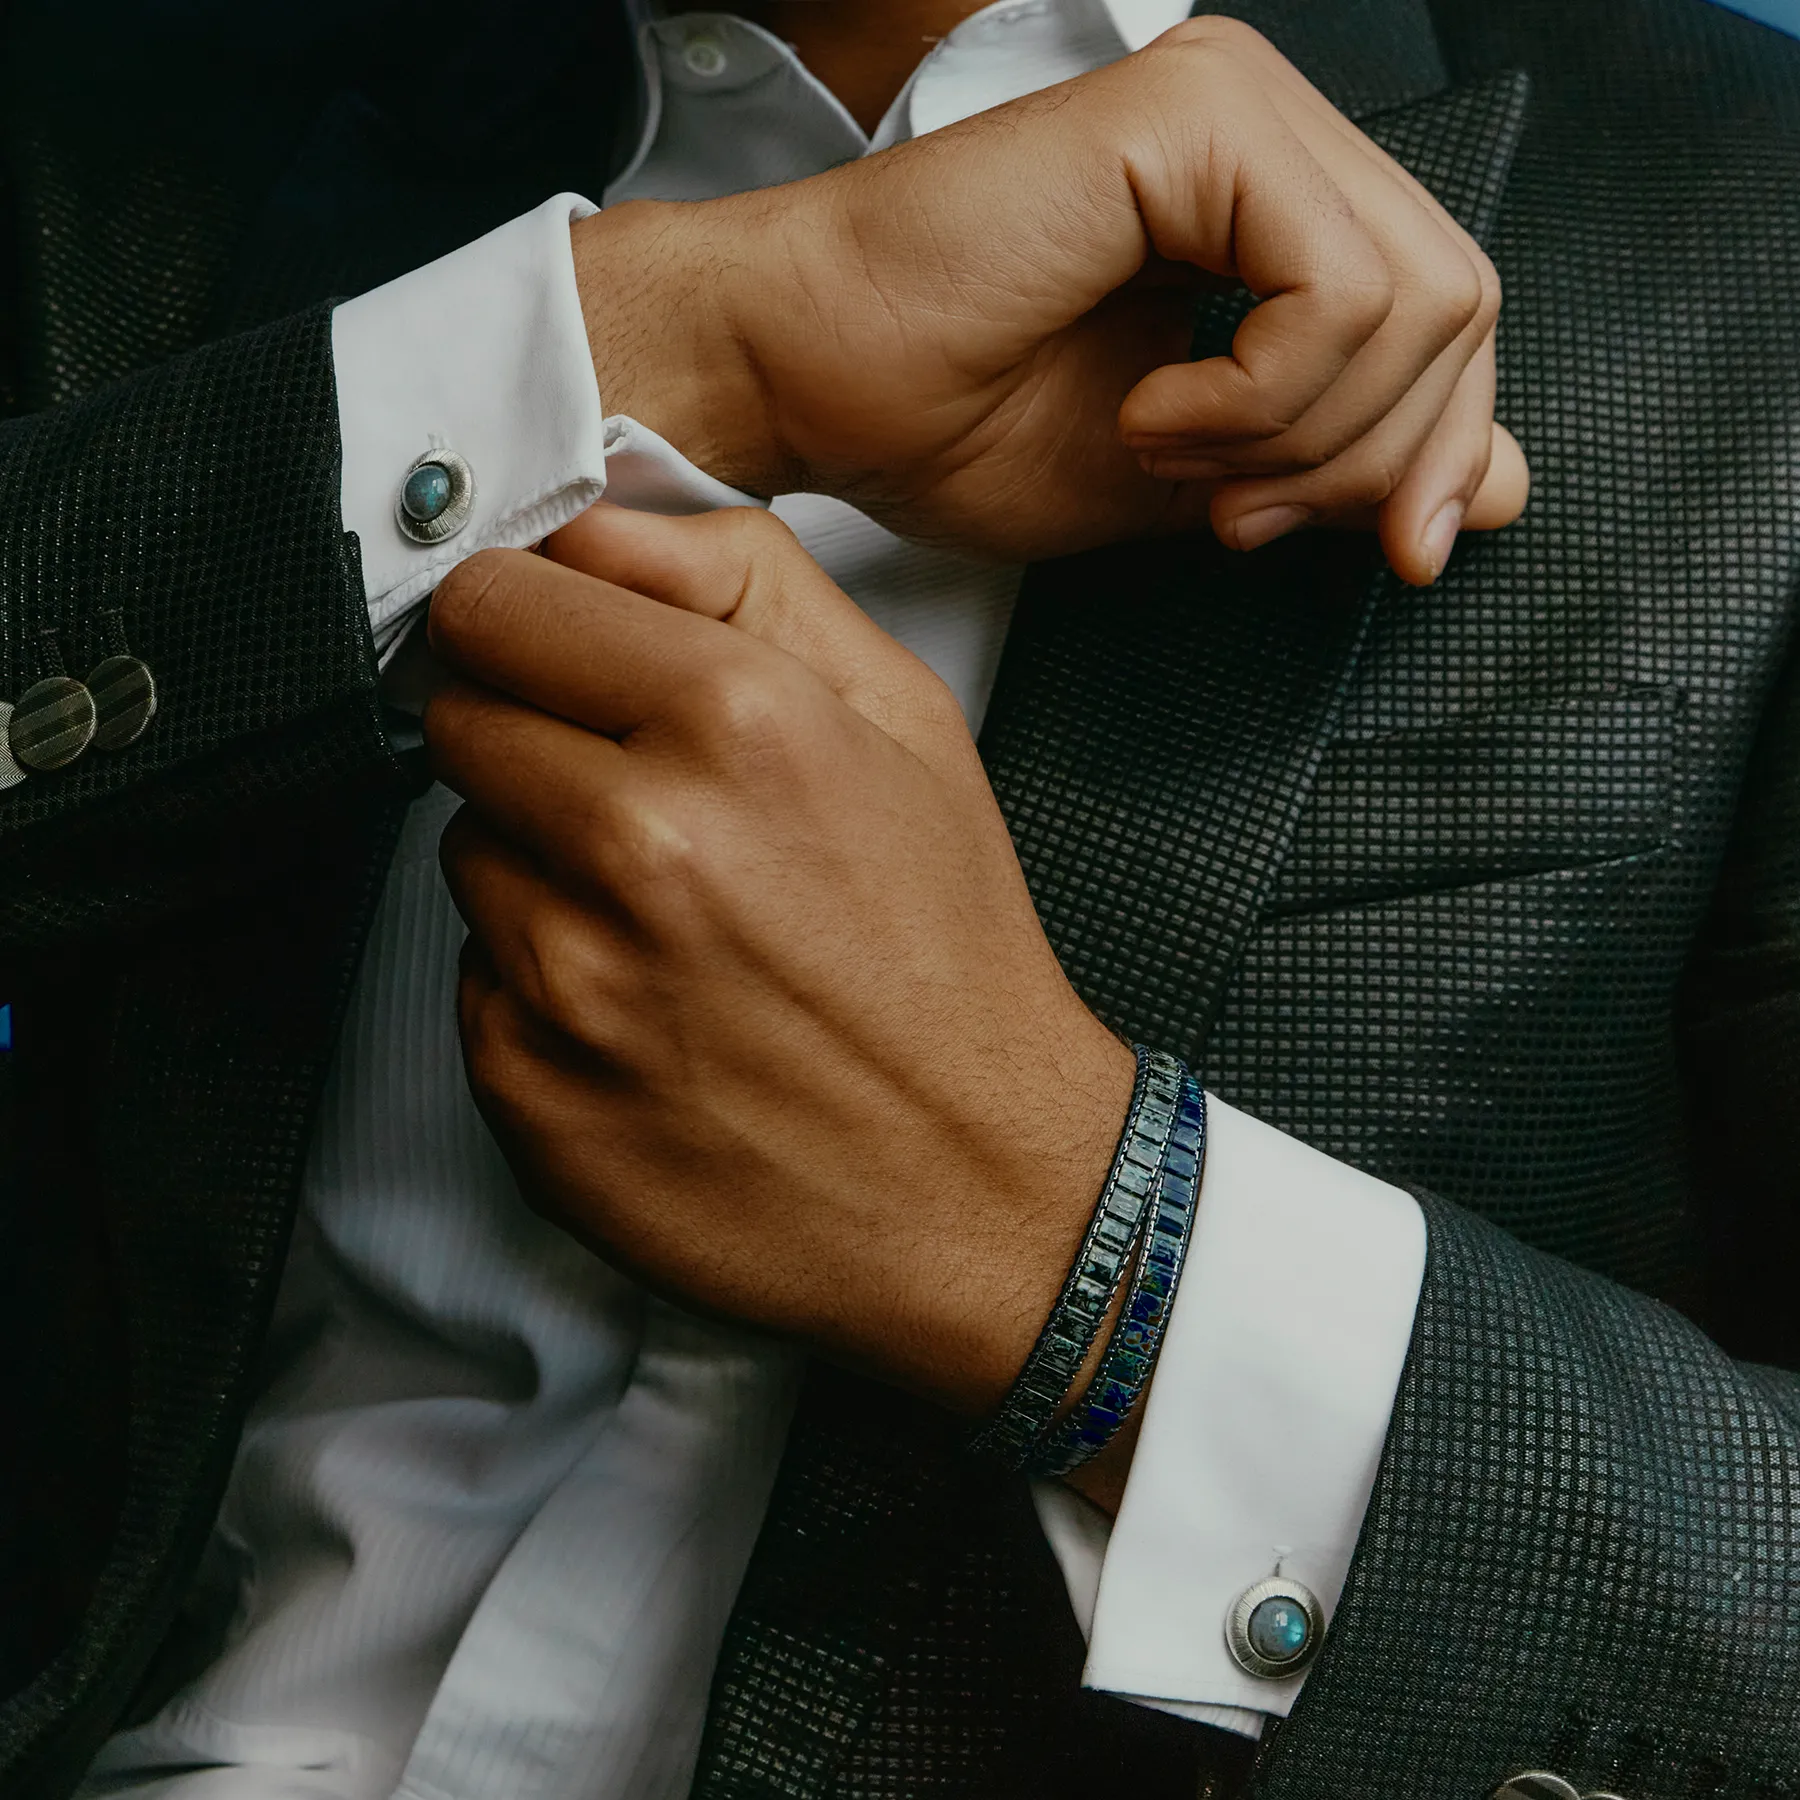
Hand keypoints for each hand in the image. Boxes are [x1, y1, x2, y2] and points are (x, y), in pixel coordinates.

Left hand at [426, 506, 1133, 1416]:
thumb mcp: (908, 719)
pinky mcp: (528, 1091)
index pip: (501, 603)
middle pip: (463, 720)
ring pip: (464, 854)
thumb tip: (596, 526)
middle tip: (638, 802)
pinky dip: (540, 988)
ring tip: (663, 924)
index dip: (531, 624)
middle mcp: (638, 844)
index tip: (559, 656)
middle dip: (535, 741)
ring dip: (540, 870)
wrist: (978, 1186)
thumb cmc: (948, 950)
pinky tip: (647, 1014)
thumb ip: (749, 579)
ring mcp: (570, 980)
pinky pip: (473, 984)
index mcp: (736, 724)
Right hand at [577, 16, 1527, 583]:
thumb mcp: (1190, 479)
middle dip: (1370, 461)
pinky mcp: (1196, 116)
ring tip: (1166, 449)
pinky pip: (1338, 292)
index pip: (1448, 319)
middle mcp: (1266, 136)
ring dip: (1298, 437)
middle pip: (1462, 309)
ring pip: (1423, 304)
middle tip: (1238, 513)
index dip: (1437, 453)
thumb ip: (1338, 469)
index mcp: (1265, 209)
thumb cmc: (944, 417)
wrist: (803, 376)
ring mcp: (1236, 109)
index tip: (1388, 552)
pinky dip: (1261, 397)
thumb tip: (1492, 484)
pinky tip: (1153, 408)